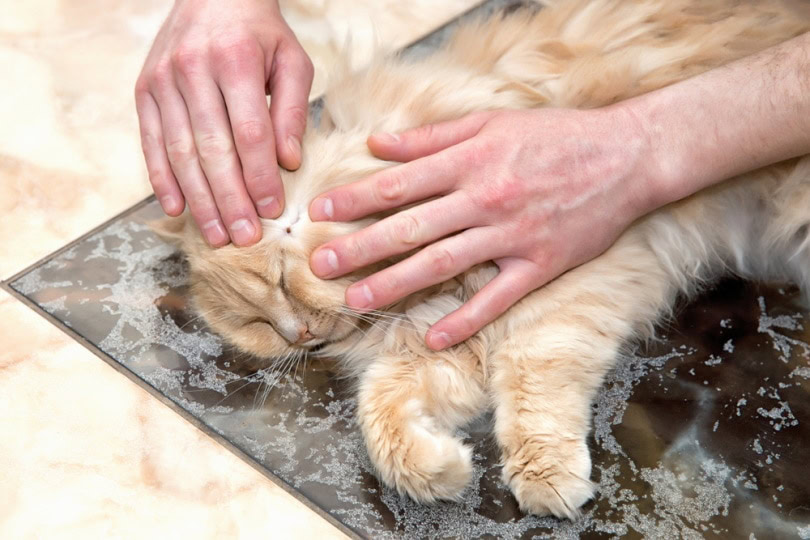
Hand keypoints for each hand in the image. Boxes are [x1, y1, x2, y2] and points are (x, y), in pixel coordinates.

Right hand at [136, 0, 313, 246]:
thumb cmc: (260, 33)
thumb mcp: (291, 60)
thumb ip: (293, 110)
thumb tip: (289, 162)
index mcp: (234, 61)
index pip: (249, 134)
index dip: (260, 177)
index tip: (273, 211)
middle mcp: (192, 70)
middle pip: (212, 150)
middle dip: (230, 200)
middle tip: (245, 237)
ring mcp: (162, 80)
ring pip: (180, 152)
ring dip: (199, 200)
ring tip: (216, 235)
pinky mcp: (144, 89)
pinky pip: (151, 142)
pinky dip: (162, 179)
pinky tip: (177, 209)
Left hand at [308, 107, 661, 348]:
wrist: (626, 156)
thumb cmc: (555, 135)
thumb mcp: (491, 122)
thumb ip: (432, 137)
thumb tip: (378, 144)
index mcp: (471, 160)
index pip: (399, 183)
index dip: (355, 198)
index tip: (319, 212)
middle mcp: (486, 198)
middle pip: (411, 227)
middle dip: (360, 247)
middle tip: (320, 266)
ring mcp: (513, 235)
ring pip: (444, 264)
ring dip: (396, 284)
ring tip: (357, 300)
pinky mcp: (540, 264)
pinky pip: (497, 298)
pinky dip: (466, 319)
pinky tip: (434, 337)